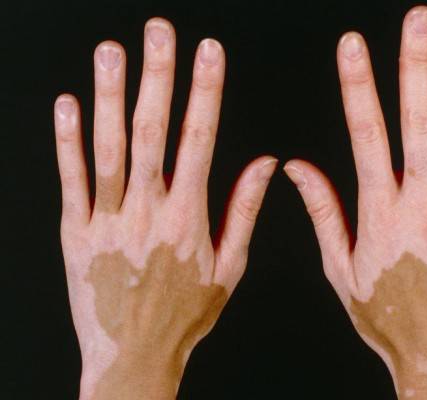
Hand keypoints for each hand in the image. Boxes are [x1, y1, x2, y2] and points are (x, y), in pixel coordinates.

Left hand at [54, 18, 276, 399]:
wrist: (134, 355)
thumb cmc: (186, 314)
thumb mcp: (229, 269)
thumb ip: (244, 212)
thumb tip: (265, 164)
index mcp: (188, 217)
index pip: (199, 139)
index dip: (205, 91)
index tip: (209, 52)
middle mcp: (147, 211)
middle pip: (151, 131)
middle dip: (158, 75)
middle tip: (159, 31)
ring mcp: (107, 220)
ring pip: (108, 147)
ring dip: (109, 95)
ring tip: (111, 51)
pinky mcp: (75, 233)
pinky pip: (71, 180)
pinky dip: (67, 141)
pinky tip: (68, 104)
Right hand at [284, 6, 426, 398]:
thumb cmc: (387, 316)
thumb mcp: (341, 269)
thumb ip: (323, 213)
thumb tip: (295, 167)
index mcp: (380, 214)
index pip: (366, 136)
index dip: (359, 87)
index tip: (353, 45)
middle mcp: (422, 206)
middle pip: (419, 125)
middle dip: (416, 66)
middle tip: (418, 20)